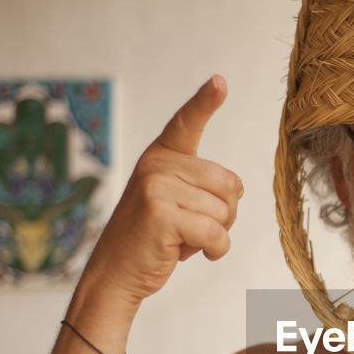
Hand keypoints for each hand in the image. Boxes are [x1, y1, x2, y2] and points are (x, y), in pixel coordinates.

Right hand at [81, 75, 242, 309]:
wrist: (116, 272)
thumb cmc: (153, 238)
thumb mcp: (173, 201)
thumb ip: (200, 186)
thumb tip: (237, 189)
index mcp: (161, 155)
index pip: (186, 122)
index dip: (205, 101)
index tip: (220, 81)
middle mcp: (156, 164)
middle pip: (229, 184)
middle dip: (224, 214)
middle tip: (193, 227)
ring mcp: (156, 187)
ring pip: (225, 212)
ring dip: (215, 235)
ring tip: (182, 238)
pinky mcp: (161, 213)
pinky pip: (216, 233)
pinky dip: (214, 250)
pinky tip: (187, 253)